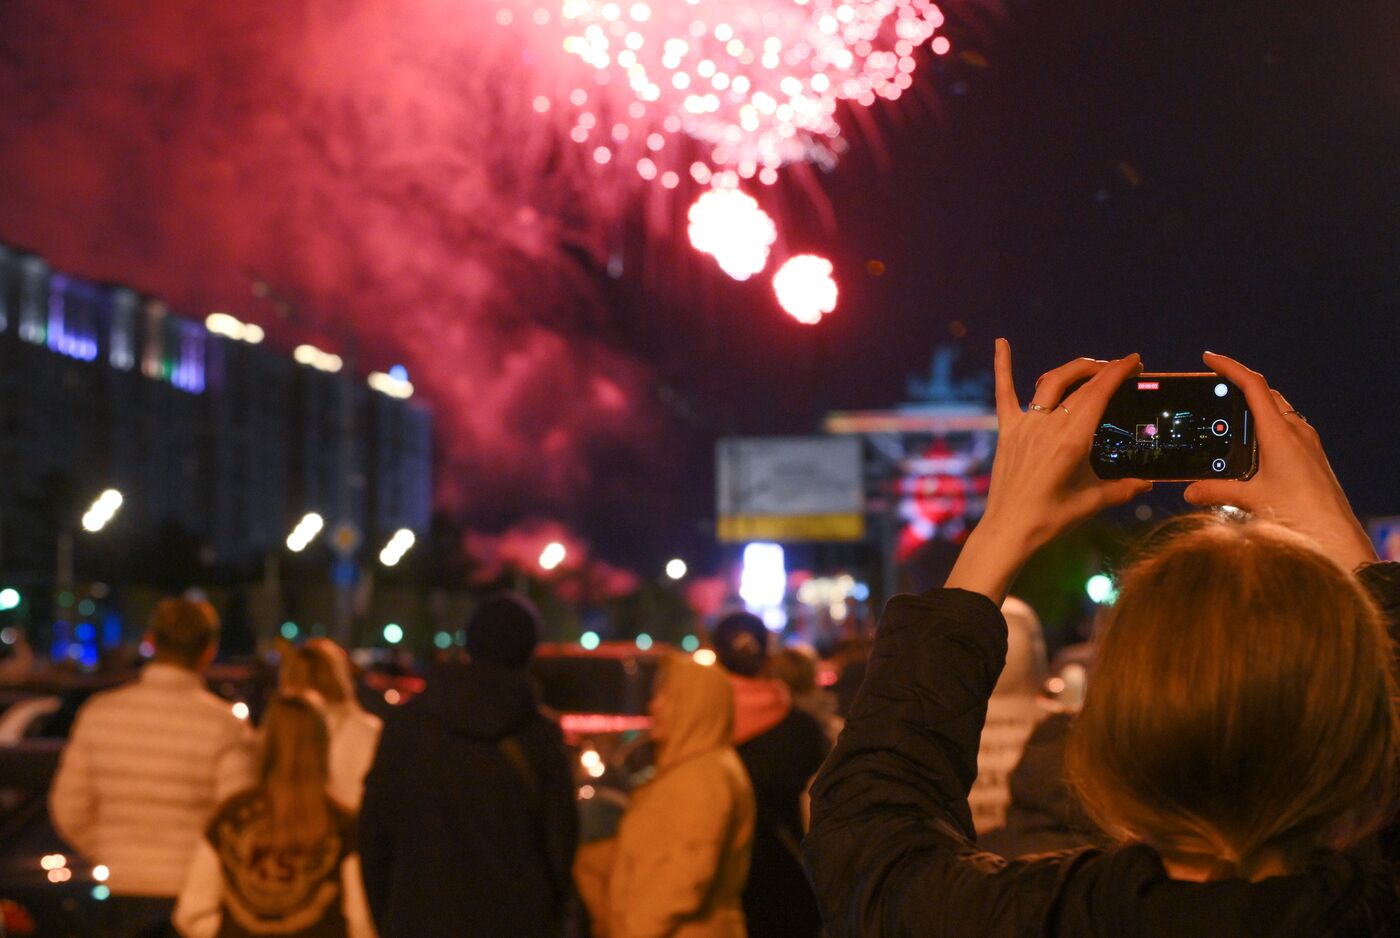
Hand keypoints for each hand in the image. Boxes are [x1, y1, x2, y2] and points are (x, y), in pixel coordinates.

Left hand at [946, 340, 1151, 602]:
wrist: (1009, 530)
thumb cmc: (1051, 519)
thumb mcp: (1094, 502)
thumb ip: (1124, 488)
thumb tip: (1149, 482)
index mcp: (1072, 439)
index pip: (1100, 393)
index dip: (1118, 372)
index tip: (1134, 361)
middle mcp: (1048, 426)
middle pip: (1079, 384)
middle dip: (1103, 370)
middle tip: (1120, 368)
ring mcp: (1025, 426)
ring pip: (1050, 382)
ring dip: (1073, 369)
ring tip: (1090, 367)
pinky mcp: (1007, 431)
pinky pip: (1004, 393)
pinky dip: (1003, 366)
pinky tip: (1000, 342)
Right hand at [1183, 352, 1376, 569]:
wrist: (1335, 534)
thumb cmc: (1299, 514)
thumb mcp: (1251, 500)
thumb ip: (1216, 492)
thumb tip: (1188, 491)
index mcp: (1280, 433)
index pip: (1253, 386)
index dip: (1230, 367)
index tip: (1209, 358)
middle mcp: (1296, 431)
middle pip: (1266, 393)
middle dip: (1240, 383)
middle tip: (1215, 384)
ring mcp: (1307, 442)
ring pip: (1279, 409)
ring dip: (1256, 403)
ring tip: (1231, 412)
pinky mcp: (1312, 455)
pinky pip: (1288, 427)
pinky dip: (1268, 423)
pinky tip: (1255, 444)